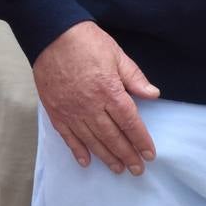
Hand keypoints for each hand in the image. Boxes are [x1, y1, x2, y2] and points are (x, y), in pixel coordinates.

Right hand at [34, 21, 161, 175]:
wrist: (51, 35)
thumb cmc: (86, 41)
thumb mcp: (116, 54)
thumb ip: (134, 77)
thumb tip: (153, 94)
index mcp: (109, 90)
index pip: (129, 122)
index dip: (140, 140)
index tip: (149, 154)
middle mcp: (91, 106)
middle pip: (112, 136)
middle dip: (127, 154)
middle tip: (137, 169)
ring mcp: (71, 111)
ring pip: (92, 141)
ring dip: (107, 157)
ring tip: (118, 169)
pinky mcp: (56, 112)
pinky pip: (68, 137)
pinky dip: (78, 151)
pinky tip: (86, 162)